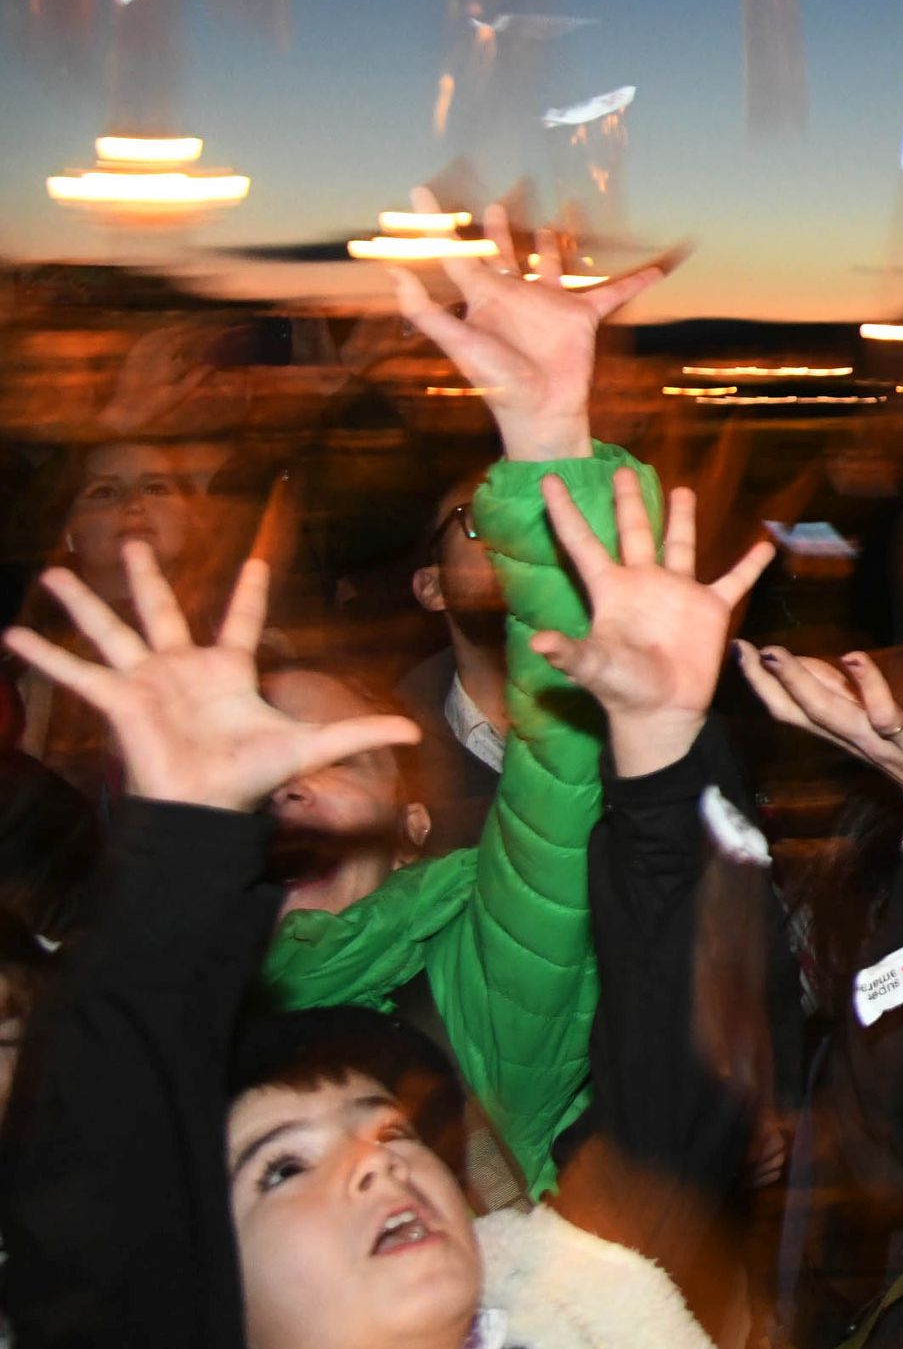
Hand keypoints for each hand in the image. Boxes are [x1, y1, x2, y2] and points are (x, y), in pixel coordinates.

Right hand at [5, 548, 415, 813]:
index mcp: (228, 670)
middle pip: (160, 609)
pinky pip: (76, 672)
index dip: (249, 591)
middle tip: (128, 540)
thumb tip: (416, 734)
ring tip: (52, 571)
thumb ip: (359, 733)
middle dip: (146, 576)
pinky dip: (45, 655)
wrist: (207, 808)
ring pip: (109, 629)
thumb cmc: (252, 779)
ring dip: (82, 601)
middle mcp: (182, 668)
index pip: (241, 620)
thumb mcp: (311, 746)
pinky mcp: (116, 700)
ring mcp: (145, 681)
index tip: (256, 560)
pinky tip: (14, 635)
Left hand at [386, 194, 664, 463]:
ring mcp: (548, 304)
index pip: (454, 253)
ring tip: (549, 225)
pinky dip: (634, 282)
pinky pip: (610, 293)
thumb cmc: (496, 380)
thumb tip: (393, 271)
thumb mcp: (458, 343)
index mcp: (482, 297)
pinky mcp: (580, 316)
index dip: (435, 225)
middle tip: (492, 205)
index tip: (419, 193)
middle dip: (495, 232)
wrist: (541, 409)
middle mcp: (514, 296)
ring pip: (549, 266)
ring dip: (549, 246)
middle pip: (502, 256)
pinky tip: (653, 271)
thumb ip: (427, 309)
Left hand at [526, 466, 773, 778]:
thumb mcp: (594, 668)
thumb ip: (570, 652)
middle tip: (622, 470)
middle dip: (628, 501)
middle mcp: (643, 583)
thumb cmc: (623, 689)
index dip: (565, 511)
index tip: (548, 480)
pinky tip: (764, 544)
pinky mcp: (710, 609)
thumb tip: (537, 643)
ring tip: (681, 488)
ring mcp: (678, 593)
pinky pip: (734, 580)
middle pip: (633, 532)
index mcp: (611, 589)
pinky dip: (750, 564)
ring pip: (679, 545)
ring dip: (680, 518)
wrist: (663, 712)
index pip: (582, 543)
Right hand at [736, 643, 902, 852]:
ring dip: (866, 686)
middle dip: (795, 681)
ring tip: (851, 656)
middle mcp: (866, 738)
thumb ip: (832, 694)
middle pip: (823, 712)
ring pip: (877, 716)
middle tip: (769, 651)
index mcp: (844, 732)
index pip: (793, 709)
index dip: (764, 683)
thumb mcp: (860, 724)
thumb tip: (795, 662)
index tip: (739, 648)